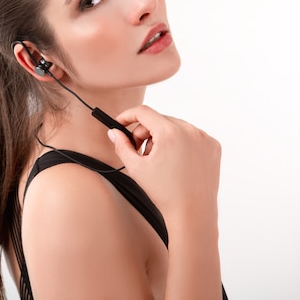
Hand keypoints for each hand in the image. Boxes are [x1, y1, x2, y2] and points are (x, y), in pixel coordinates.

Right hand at [108, 105, 220, 221]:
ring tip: (159, 160)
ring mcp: (204, 137)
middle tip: (139, 152)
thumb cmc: (165, 193)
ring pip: (174, 126)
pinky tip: (175, 162)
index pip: (143, 112)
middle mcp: (190, 130)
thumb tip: (114, 132)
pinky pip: (190, 135)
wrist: (193, 213)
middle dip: (144, 133)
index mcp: (170, 132)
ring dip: (162, 137)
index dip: (127, 116)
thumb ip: (122, 145)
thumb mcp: (136, 168)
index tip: (120, 123)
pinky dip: (179, 143)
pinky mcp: (213, 146)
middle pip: (158, 119)